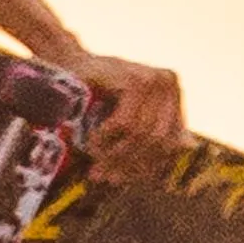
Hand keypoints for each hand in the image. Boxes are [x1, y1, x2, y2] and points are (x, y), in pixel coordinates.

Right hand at [76, 51, 185, 179]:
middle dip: (128, 164)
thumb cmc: (97, 91)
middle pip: (159, 142)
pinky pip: (126, 124)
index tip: (121, 180)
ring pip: (142, 136)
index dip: (147, 167)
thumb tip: (169, 164)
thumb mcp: (128, 112)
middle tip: (103, 176)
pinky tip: (92, 141)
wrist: (69, 62)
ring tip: (94, 160)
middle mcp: (170, 83)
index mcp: (174, 93)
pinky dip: (107, 137)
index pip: (172, 143)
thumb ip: (149, 134)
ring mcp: (154, 80)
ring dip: (114, 153)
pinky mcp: (135, 81)